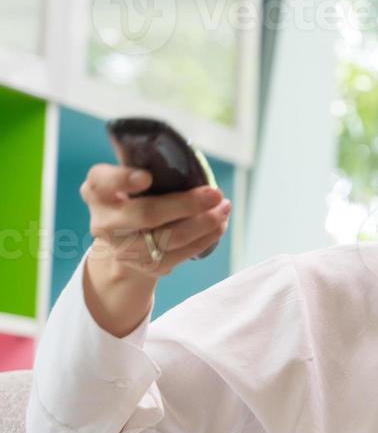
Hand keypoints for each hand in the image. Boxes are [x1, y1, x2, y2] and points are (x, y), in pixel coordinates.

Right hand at [82, 163, 229, 279]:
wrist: (125, 243)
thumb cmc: (135, 199)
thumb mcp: (130, 180)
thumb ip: (148, 168)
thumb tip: (193, 165)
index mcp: (97, 190)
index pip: (103, 181)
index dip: (123, 180)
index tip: (146, 177)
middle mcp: (105, 221)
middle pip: (147, 214)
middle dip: (186, 204)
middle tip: (215, 194)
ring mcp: (123, 248)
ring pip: (170, 238)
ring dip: (204, 223)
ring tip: (224, 209)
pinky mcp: (147, 266)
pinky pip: (182, 254)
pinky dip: (205, 238)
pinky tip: (219, 226)